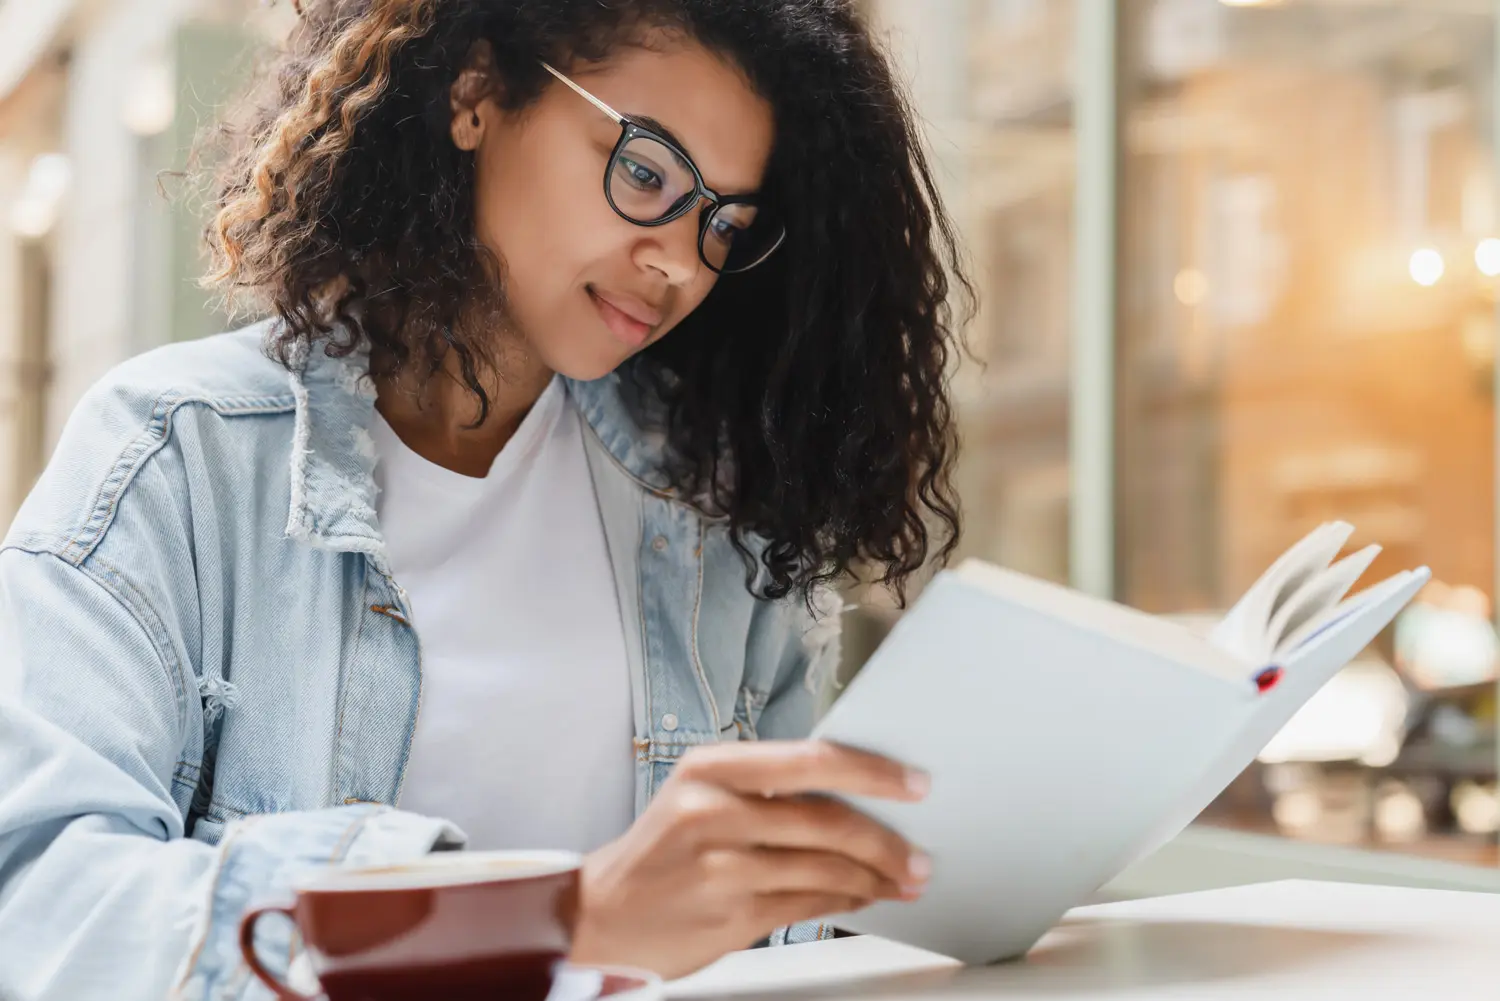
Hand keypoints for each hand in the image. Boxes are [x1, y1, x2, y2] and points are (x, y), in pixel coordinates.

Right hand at [569, 740, 929, 978]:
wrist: (601, 914)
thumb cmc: (661, 852)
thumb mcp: (699, 796)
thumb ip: (767, 789)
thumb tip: (856, 793)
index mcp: (710, 768)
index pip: (811, 759)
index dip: (872, 770)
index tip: (915, 782)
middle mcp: (714, 811)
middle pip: (827, 819)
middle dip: (887, 840)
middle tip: (920, 853)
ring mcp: (724, 867)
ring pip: (826, 868)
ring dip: (876, 877)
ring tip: (903, 880)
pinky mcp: (733, 915)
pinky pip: (810, 906)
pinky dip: (847, 902)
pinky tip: (864, 898)